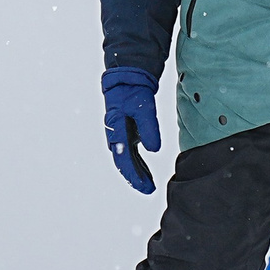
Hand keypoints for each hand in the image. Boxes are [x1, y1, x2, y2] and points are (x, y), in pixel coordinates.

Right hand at [101, 67, 159, 192]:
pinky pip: (131, 153)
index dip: (133, 174)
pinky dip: (138, 164)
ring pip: (127, 159)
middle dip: (135, 178)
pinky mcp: (127, 132)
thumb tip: (154, 149)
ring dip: (137, 173)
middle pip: (124, 162)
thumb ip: (149, 128)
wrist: (127, 78)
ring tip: (149, 185)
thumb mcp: (145, 107)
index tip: (144, 186)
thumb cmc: (134, 91)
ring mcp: (120, 134)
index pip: (123, 158)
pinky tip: (146, 173)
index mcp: (116, 129)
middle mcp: (116, 135)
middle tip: (149, 190)